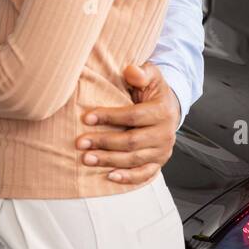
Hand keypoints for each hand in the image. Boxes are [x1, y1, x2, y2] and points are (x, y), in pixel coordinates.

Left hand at [76, 62, 180, 184]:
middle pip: (132, 141)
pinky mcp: (158, 162)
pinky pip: (145, 174)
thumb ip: (141, 73)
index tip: (86, 117)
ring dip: (109, 161)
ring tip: (86, 159)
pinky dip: (128, 177)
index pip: (133, 116)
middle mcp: (164, 134)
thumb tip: (130, 70)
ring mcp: (162, 150)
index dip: (109, 117)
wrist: (169, 107)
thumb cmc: (152, 90)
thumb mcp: (151, 76)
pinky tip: (110, 177)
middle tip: (80, 143)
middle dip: (104, 142)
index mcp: (162, 111)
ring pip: (134, 159)